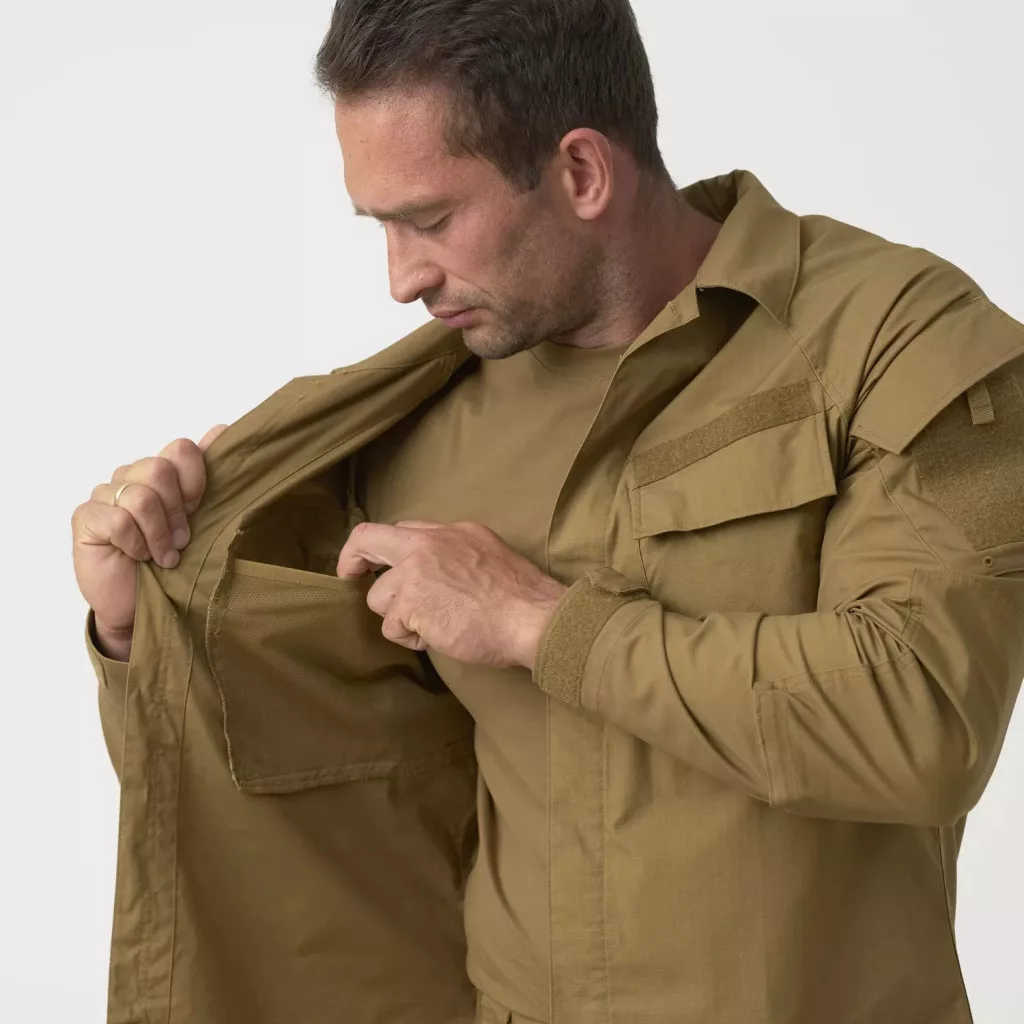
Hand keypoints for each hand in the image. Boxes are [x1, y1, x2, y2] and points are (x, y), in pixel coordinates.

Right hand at [72, 423, 228, 658]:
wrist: (141, 605)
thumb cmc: (171, 564)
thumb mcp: (199, 521)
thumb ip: (206, 475)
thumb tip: (223, 428)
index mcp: (162, 472)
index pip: (181, 449)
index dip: (195, 480)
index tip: (197, 509)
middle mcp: (131, 476)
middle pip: (159, 469)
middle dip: (177, 512)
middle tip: (182, 540)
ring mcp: (105, 495)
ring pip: (141, 497)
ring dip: (159, 534)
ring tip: (164, 556)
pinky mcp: (86, 518)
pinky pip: (118, 520)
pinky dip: (135, 544)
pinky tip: (136, 557)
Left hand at [336, 519, 568, 669]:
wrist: (532, 616)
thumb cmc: (522, 598)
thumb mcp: (490, 554)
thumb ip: (457, 555)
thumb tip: (439, 574)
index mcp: (452, 532)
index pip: (407, 528)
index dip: (390, 549)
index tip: (380, 562)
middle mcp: (428, 544)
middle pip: (368, 539)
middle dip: (352, 557)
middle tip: (350, 575)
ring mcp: (416, 572)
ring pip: (379, 597)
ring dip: (399, 617)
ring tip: (432, 627)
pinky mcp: (410, 604)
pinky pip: (392, 627)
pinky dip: (411, 638)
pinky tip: (437, 637)